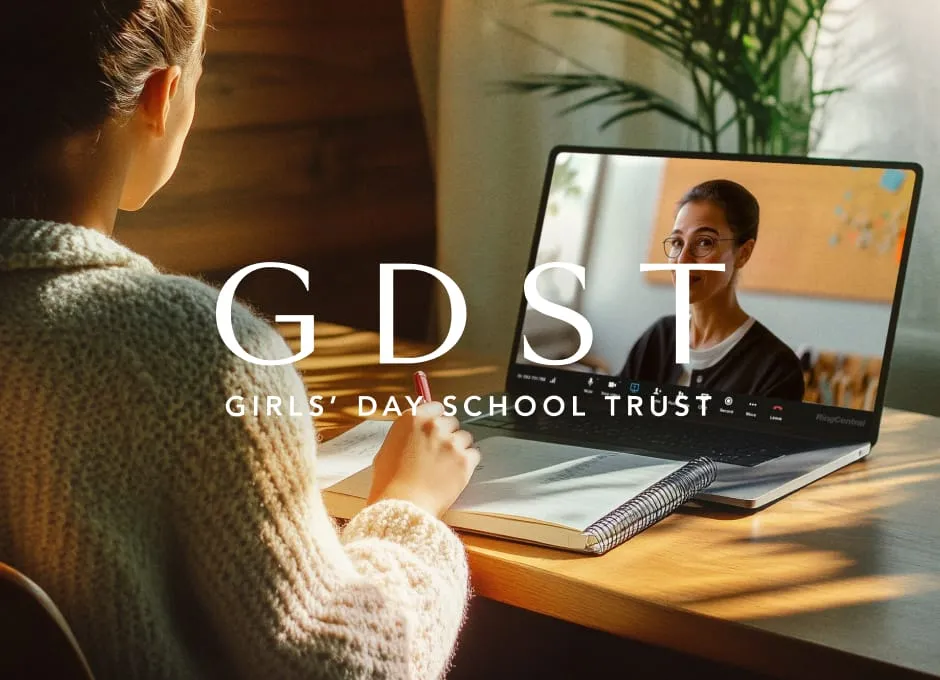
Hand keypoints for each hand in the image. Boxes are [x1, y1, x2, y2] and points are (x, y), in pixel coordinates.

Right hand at [367, 401, 479, 517]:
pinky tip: (455, 473)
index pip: (436, 407)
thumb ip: (405, 436)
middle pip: (452, 422)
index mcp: (413, 419)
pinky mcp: (465, 460)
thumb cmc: (389, 483)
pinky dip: (468, 463)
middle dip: (447, 435)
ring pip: (465, 437)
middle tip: (439, 452)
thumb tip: (415, 432)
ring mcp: (451, 442)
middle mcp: (434, 426)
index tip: (437, 428)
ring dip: (459, 448)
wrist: (403, 505)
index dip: (437, 419)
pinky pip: (474, 454)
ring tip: (446, 466)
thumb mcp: (387, 450)